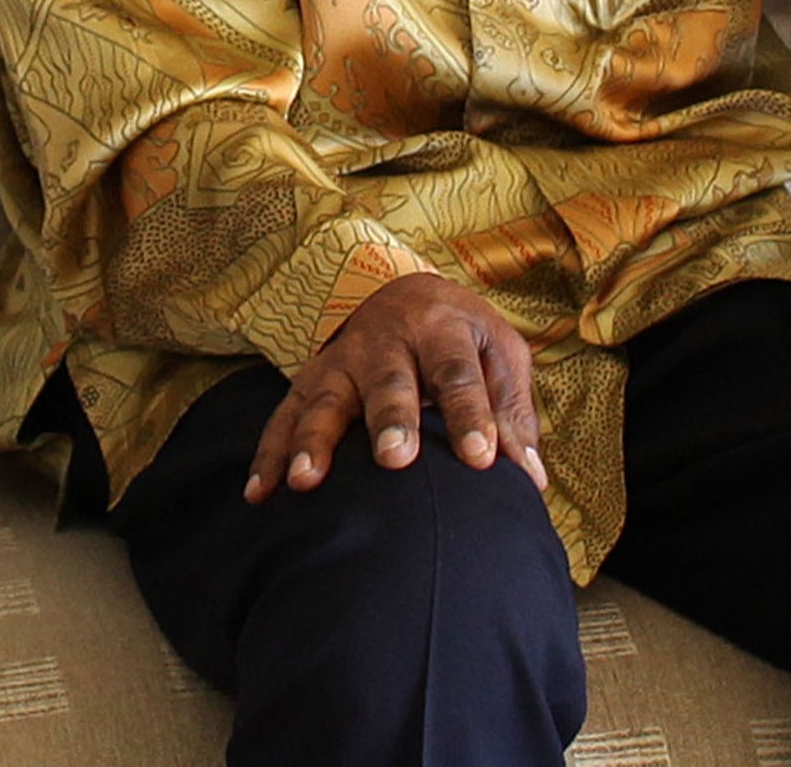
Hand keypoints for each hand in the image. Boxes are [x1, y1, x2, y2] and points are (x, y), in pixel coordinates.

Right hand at [243, 272, 547, 501]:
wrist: (410, 296)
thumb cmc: (465, 343)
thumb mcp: (500, 357)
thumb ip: (512, 415)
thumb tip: (528, 479)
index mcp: (443, 329)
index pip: (459, 374)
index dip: (470, 415)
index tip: (482, 459)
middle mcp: (388, 340)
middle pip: (389, 381)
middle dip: (390, 419)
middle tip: (395, 459)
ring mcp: (343, 360)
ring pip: (327, 398)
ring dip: (315, 439)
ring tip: (307, 481)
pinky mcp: (312, 381)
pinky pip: (283, 416)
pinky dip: (270, 454)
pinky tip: (261, 494)